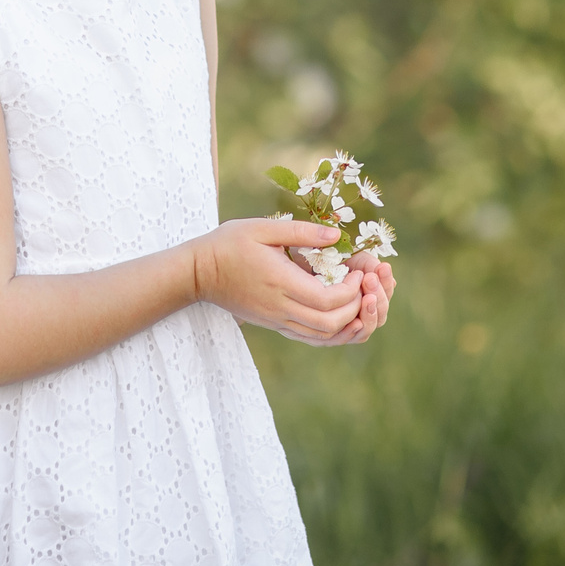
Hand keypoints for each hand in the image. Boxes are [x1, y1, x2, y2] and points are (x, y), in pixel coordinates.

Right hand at [192, 219, 364, 343]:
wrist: (200, 273)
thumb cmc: (230, 244)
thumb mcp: (263, 228)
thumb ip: (302, 232)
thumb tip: (337, 235)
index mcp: (281, 283)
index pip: (327, 300)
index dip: (351, 290)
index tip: (358, 270)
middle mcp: (281, 308)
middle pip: (329, 324)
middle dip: (355, 308)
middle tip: (364, 286)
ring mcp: (277, 320)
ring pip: (321, 336)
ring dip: (346, 323)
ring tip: (357, 300)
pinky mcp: (274, 325)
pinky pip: (309, 338)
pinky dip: (331, 332)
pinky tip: (340, 316)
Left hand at [321, 249, 394, 345]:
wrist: (287, 256)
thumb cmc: (314, 254)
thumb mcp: (343, 254)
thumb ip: (365, 263)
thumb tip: (383, 272)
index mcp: (363, 289)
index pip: (384, 295)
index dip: (386, 285)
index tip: (383, 267)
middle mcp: (355, 309)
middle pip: (378, 316)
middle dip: (379, 297)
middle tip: (371, 279)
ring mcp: (341, 322)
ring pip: (364, 330)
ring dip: (370, 314)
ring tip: (367, 296)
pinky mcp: (321, 332)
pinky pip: (341, 339)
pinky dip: (352, 333)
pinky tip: (356, 321)